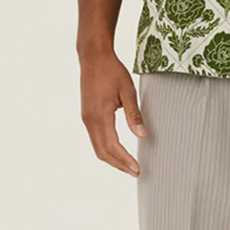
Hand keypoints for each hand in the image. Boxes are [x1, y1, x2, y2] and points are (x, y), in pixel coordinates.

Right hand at [80, 49, 144, 175]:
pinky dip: (106, 149)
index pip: (112, 146)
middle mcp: (90, 120)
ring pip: (97, 147)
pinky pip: (95, 138)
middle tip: (135, 172)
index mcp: (100, 115)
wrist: (93, 57)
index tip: (137, 169)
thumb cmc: (111, 70)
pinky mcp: (87, 115)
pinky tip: (117, 151)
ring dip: (112, 159)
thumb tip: (142, 135)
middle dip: (119, 164)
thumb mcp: (128, 91)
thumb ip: (134, 115)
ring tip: (128, 165)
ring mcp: (86, 118)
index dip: (125, 159)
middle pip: (102, 152)